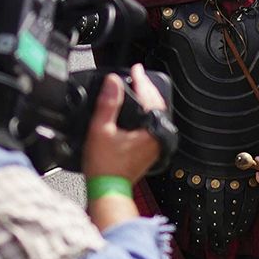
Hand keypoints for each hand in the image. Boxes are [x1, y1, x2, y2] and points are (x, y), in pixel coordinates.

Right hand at [81, 65, 167, 179]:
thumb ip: (108, 103)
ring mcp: (155, 145)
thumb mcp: (101, 129)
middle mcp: (158, 138)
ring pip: (156, 116)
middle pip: (157, 106)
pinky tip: (135, 112)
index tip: (136, 68)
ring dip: (147, 102)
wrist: (107, 190)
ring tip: (136, 89)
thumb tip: (113, 82)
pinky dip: (144, 115)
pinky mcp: (150, 151)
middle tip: (137, 76)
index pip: (150, 98)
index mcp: (151, 131)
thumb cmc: (104, 166)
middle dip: (147, 89)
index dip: (141, 80)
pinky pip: (152, 126)